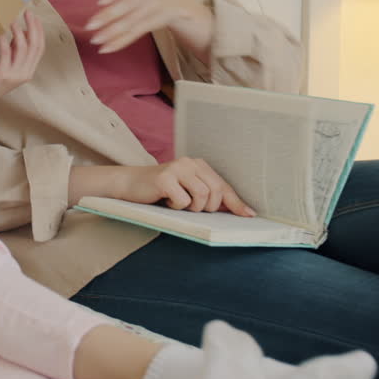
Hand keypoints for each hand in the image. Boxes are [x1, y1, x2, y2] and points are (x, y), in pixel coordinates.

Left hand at [0, 9, 44, 111]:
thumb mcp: (5, 64)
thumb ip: (14, 51)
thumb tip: (21, 31)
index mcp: (28, 71)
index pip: (40, 48)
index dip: (39, 31)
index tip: (35, 17)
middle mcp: (25, 73)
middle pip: (35, 46)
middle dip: (33, 27)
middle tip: (27, 12)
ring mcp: (15, 75)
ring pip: (23, 48)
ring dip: (18, 31)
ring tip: (12, 18)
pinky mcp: (3, 75)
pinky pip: (6, 52)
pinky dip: (4, 39)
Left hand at [85, 0, 212, 55]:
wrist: (176, 2)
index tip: (100, 1)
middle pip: (125, 6)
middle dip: (108, 16)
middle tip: (89, 25)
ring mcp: (151, 10)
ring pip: (129, 22)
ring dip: (112, 33)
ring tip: (95, 40)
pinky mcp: (153, 24)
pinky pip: (135, 34)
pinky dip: (120, 42)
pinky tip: (105, 49)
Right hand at [117, 157, 255, 216]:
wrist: (129, 184)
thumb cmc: (160, 192)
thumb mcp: (188, 193)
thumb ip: (209, 198)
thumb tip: (240, 212)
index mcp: (199, 165)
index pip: (223, 185)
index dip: (236, 202)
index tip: (249, 215)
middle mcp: (190, 163)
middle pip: (215, 192)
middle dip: (208, 208)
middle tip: (191, 209)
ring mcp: (177, 168)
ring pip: (202, 197)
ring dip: (191, 208)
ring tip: (177, 203)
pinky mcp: (165, 178)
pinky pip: (183, 201)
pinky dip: (176, 207)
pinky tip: (165, 200)